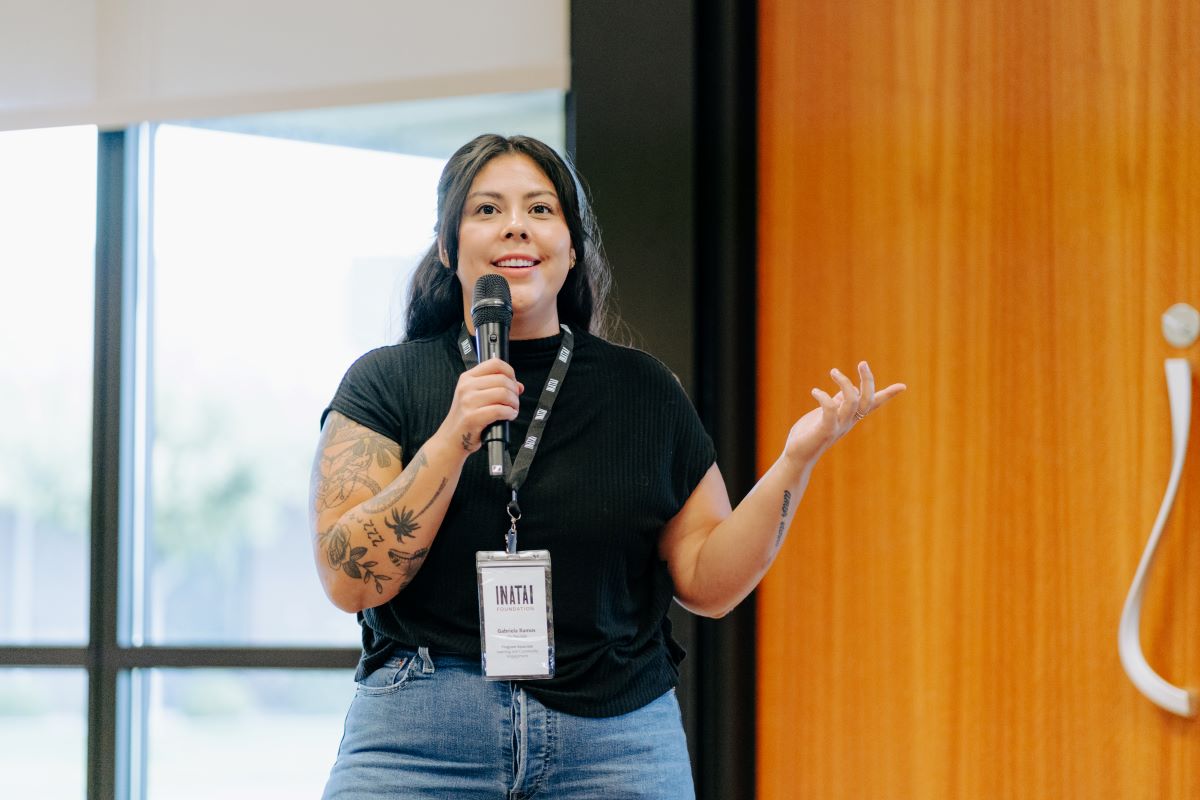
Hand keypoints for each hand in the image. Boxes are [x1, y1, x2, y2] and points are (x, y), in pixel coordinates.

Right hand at [436, 358, 522, 454]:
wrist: (451, 438)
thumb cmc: (466, 417)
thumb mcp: (476, 396)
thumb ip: (497, 387)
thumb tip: (518, 386)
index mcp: (467, 378)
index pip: (495, 364)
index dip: (510, 372)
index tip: (513, 383)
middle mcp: (466, 387)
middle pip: (502, 380)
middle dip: (514, 391)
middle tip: (514, 401)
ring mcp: (468, 402)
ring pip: (503, 393)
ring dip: (513, 403)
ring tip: (512, 409)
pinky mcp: (472, 417)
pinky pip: (500, 410)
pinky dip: (510, 413)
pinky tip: (509, 416)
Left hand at [783, 361, 905, 466]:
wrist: (797, 456)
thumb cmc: (809, 434)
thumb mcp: (827, 414)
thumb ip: (839, 402)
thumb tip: (852, 389)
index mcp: (850, 417)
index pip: (873, 404)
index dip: (887, 395)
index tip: (903, 386)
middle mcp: (848, 422)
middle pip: (867, 400)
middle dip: (868, 380)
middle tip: (863, 363)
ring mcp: (838, 426)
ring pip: (852, 402)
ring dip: (845, 384)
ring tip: (833, 371)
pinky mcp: (824, 430)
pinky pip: (830, 410)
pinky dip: (825, 397)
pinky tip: (815, 391)